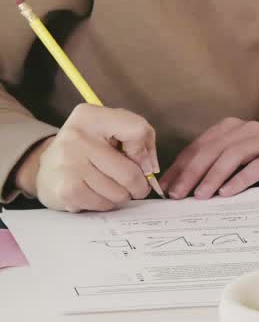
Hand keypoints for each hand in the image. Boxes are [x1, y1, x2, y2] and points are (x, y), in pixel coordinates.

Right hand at [18, 103, 158, 212]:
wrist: (46, 166)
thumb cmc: (91, 147)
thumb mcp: (113, 130)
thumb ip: (141, 140)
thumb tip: (150, 168)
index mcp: (92, 116)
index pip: (138, 131)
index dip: (146, 152)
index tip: (141, 161)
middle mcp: (77, 137)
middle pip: (130, 172)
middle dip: (139, 185)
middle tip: (136, 186)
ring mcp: (68, 164)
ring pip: (118, 193)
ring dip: (122, 196)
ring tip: (112, 187)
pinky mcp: (65, 190)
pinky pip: (103, 204)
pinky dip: (106, 204)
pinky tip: (97, 194)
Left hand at [161, 118, 258, 199]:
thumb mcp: (237, 160)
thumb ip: (214, 166)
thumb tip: (181, 186)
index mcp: (230, 127)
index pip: (199, 146)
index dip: (180, 167)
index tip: (165, 188)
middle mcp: (246, 129)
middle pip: (212, 150)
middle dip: (191, 173)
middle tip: (178, 195)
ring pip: (232, 156)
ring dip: (213, 177)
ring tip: (200, 196)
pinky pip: (257, 166)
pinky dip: (240, 179)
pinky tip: (228, 193)